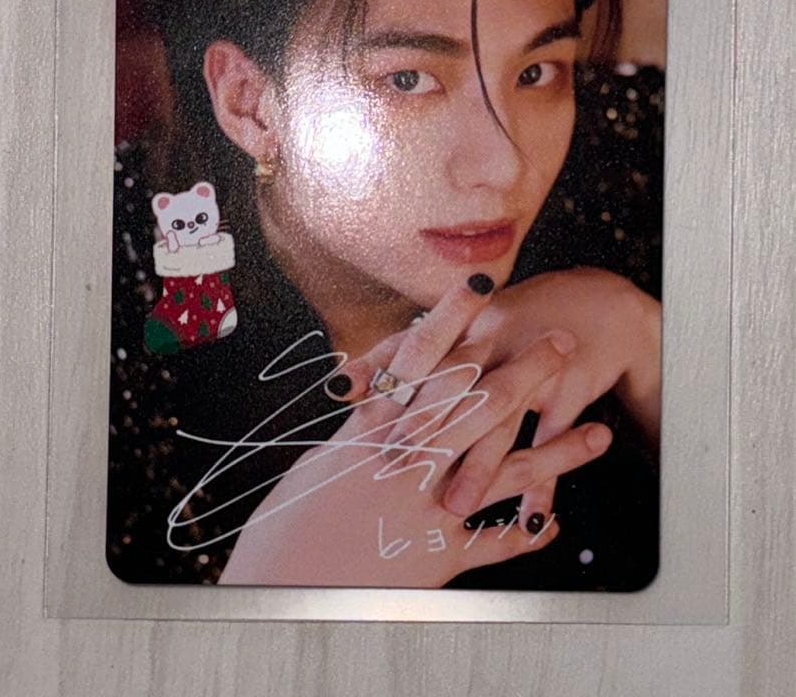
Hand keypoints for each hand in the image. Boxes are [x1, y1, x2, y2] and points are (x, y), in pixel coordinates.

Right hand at [218, 278, 610, 587]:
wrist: (276, 591)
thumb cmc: (285, 527)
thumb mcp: (320, 465)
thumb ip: (361, 434)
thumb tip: (377, 407)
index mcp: (371, 432)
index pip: (419, 358)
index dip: (452, 317)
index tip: (483, 284)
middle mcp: (404, 461)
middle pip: (477, 403)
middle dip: (525, 369)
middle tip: (562, 342)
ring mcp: (426, 508)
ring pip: (504, 472)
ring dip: (555, 452)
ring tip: (599, 434)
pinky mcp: (437, 557)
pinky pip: (492, 544)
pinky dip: (523, 533)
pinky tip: (553, 523)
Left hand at [341, 267, 658, 530]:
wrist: (593, 306)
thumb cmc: (515, 324)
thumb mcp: (464, 328)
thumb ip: (404, 358)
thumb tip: (344, 388)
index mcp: (459, 323)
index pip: (407, 344)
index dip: (374, 364)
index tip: (340, 393)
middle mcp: (492, 335)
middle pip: (450, 383)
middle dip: (421, 428)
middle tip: (391, 470)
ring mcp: (531, 360)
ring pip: (500, 417)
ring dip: (479, 466)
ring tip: (455, 505)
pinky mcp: (568, 385)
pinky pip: (552, 438)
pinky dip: (544, 480)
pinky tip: (531, 517)